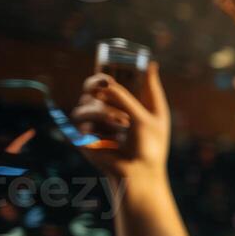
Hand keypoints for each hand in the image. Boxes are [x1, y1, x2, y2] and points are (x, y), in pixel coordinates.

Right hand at [70, 61, 169, 180]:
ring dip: (105, 111)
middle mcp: (105, 108)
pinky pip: (82, 119)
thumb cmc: (150, 145)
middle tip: (105, 84)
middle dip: (95, 82)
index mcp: (122, 102)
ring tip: (123, 122)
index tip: (110, 75)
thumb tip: (152, 64)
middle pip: (89, 86)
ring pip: (87, 103)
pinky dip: (99, 124)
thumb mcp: (152, 115)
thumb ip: (144, 92)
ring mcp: (93, 121)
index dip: (105, 72)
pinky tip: (112, 136)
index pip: (108, 80)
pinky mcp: (83, 134)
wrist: (140, 171)